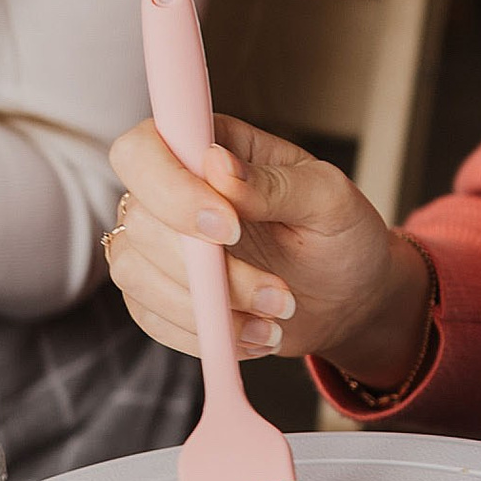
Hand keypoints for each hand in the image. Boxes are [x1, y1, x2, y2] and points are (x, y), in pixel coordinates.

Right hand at [103, 115, 432, 381]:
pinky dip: (203, 334)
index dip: (172, 189)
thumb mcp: (328, 200)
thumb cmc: (339, 234)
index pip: (142, 150)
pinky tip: (254, 333)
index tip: (231, 228)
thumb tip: (218, 167)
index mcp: (205, 146)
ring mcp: (156, 244)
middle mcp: (169, 189)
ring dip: (208, 307)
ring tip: (276, 317)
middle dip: (208, 269)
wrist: (346, 297)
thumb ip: (275, 184)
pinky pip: (150, 317)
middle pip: (138, 220)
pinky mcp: (156, 294)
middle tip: (279, 295)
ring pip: (134, 273)